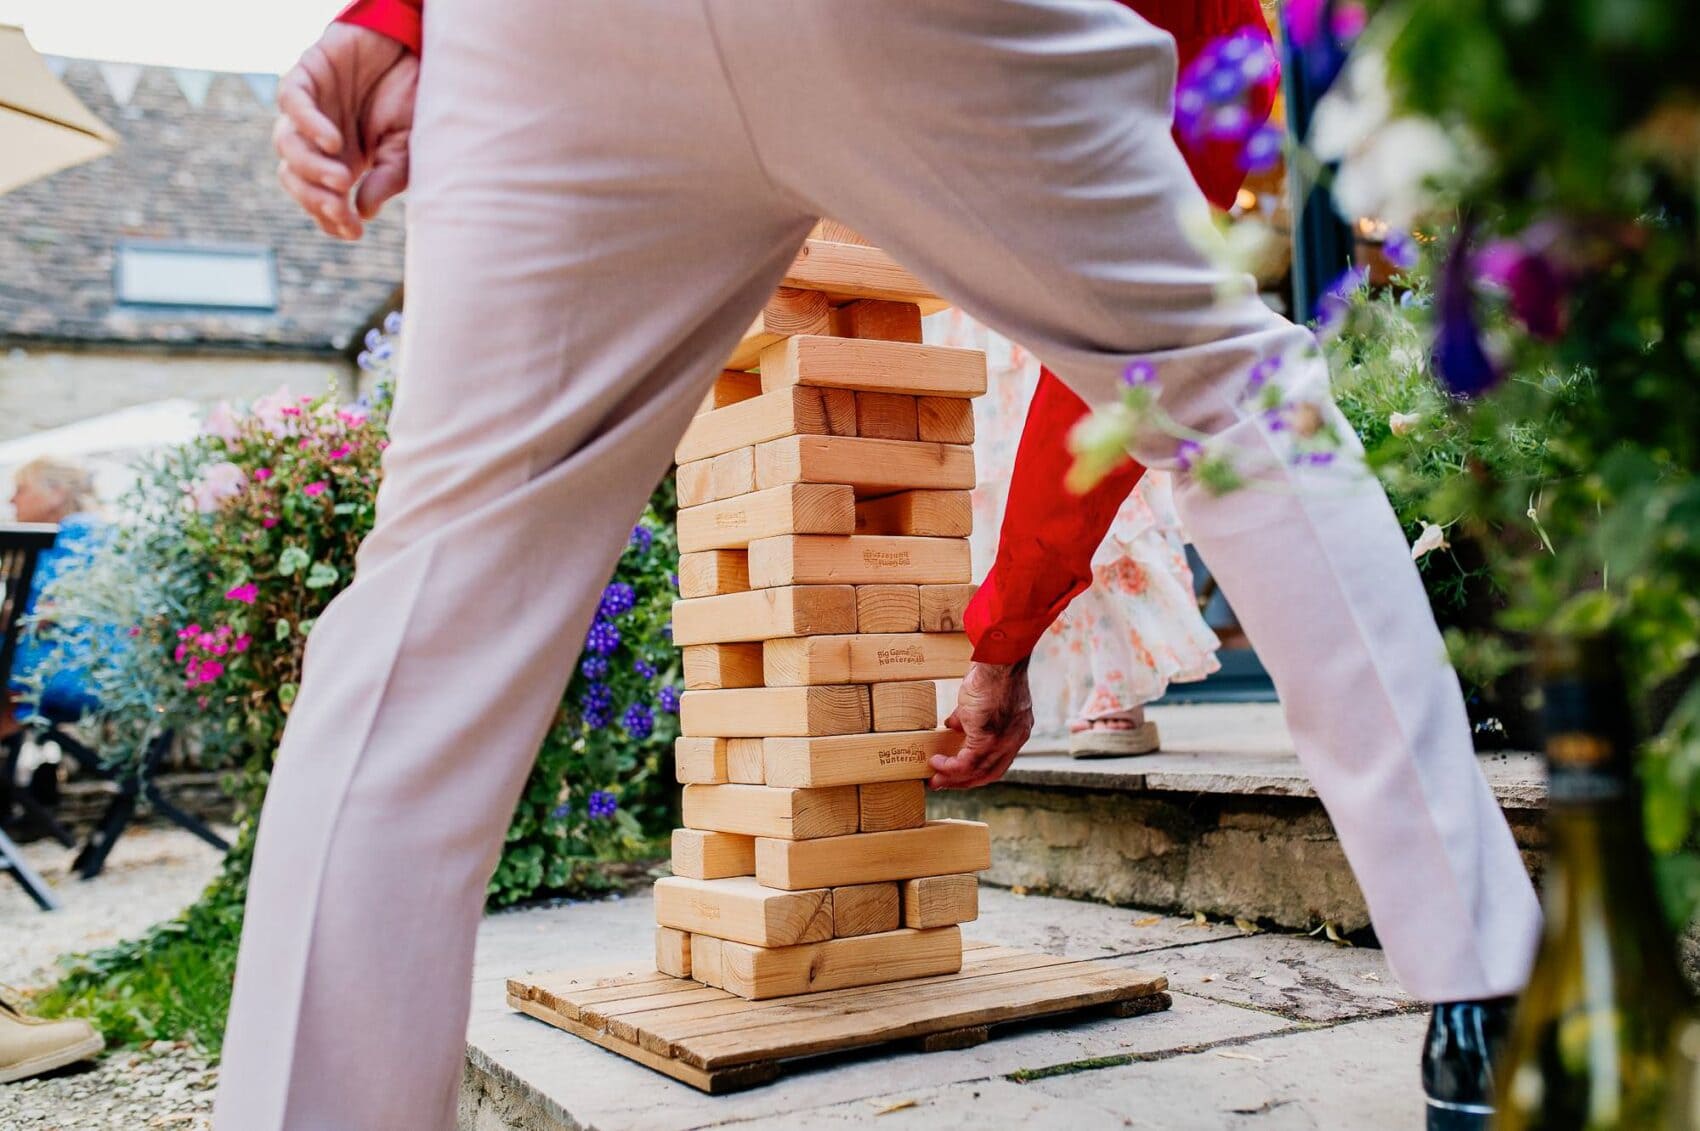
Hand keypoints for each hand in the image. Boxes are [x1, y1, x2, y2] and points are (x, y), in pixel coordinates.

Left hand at [274, 24, 418, 239]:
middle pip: (295, 178)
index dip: (331, 219)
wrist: (412, 49)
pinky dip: (310, 126)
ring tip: (342, 180)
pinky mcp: (305, 75)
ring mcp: (308, 109)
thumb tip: (366, 212)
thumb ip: (387, 179)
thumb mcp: (408, 149)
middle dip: (316, 200)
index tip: (354, 231)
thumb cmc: (410, 100)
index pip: (320, 200)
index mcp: (340, 162)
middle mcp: (317, 140)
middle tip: (343, 212)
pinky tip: (333, 142)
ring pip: (288, 146)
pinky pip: (294, 103)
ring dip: (311, 169)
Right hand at [929, 660, 1033, 789]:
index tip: (959, 772)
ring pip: (978, 771)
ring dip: (954, 778)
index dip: (978, 769)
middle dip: (965, 781)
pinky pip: (966, 763)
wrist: (998, 660)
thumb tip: (955, 725)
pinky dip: (950, 767)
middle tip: (944, 783)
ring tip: (935, 779)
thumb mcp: (980, 697)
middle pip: (990, 772)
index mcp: (1017, 729)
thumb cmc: (992, 669)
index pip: (999, 758)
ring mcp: (1003, 741)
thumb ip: (969, 715)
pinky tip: (936, 762)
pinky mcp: (988, 738)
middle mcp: (1014, 739)